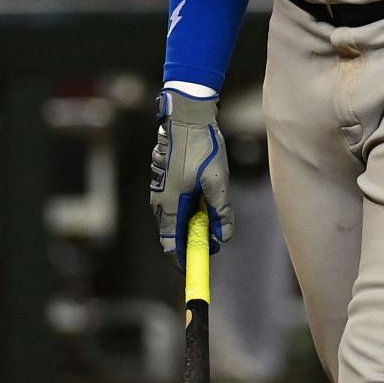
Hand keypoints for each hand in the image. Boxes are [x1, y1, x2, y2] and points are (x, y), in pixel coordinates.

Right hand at [149, 89, 234, 267]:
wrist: (186, 115)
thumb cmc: (201, 147)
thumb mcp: (218, 182)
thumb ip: (221, 211)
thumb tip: (224, 237)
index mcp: (168, 205)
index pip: (171, 245)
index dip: (183, 259)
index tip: (197, 267)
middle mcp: (159, 200)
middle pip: (174, 232)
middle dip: (193, 240)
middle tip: (215, 240)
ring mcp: (161, 188)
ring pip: (177, 215)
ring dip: (194, 221)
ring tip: (214, 216)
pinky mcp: (165, 177)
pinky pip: (177, 201)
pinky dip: (191, 206)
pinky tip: (206, 195)